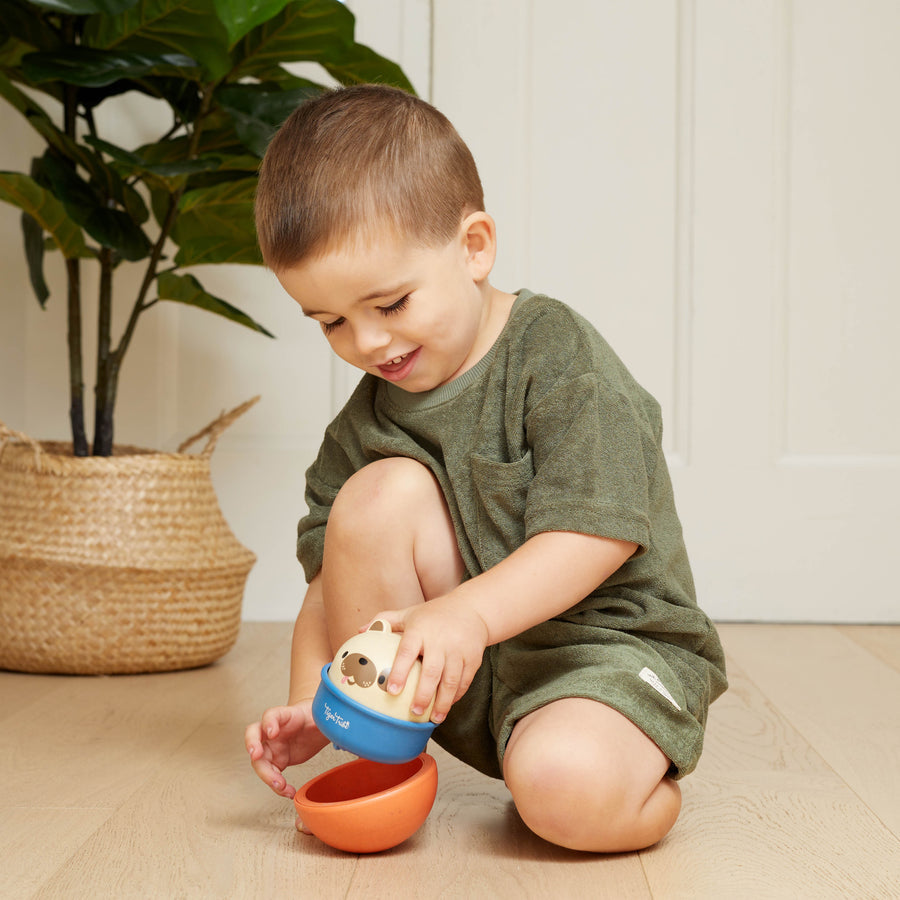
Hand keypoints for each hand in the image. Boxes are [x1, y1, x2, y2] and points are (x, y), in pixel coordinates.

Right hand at [245, 700, 328, 801]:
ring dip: (266, 775)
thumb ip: (325, 719)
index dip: (268, 722)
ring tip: (281, 785)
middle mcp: (272, 731)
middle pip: (254, 735)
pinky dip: (277, 786)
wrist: (314, 726)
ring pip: (259, 760)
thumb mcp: (322, 716)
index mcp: (284, 715)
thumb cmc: (315, 717)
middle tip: (256, 756)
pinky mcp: (276, 761)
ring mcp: (272, 746)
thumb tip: (337, 725)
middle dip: (252, 746)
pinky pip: (271, 774)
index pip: (271, 714)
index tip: (272, 732)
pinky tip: (288, 791)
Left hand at [372, 596, 488, 724]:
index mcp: (421, 630)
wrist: (472, 609)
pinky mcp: (472, 659)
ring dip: (442, 702)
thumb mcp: (410, 613)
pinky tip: (446, 706)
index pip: (407, 651)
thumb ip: (386, 620)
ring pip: (451, 681)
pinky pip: (464, 682)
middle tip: (414, 711)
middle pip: (432, 671)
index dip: (400, 671)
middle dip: (423, 695)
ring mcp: (458, 651)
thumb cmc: (434, 614)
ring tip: (433, 719)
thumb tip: (361, 630)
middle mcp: (440, 641)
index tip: (392, 690)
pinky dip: (455, 697)